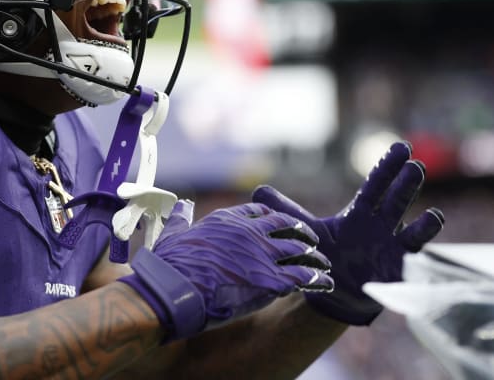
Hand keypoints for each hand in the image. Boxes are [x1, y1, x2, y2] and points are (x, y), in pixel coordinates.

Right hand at [119, 199, 333, 341]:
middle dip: (300, 231)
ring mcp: (261, 255)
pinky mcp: (270, 280)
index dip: (272, 216)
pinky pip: (302, 276)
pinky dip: (316, 279)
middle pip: (284, 225)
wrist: (173, 290)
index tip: (279, 221)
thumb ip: (182, 218)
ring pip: (298, 248)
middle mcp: (248, 233)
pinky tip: (324, 283)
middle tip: (310, 238)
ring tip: (323, 262)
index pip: (258, 211)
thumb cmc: (169, 266)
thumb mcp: (173, 234)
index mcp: (227, 221)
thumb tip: (182, 204)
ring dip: (313, 256)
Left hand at [252, 141, 444, 324]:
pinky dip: (423, 258)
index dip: (387, 168)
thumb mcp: (305, 232)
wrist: (335, 293)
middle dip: (406, 184)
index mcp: (361, 214)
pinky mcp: (398, 273)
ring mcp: (394, 250)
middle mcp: (382, 227)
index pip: (375, 186)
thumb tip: (256, 191)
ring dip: (424, 222)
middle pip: (396, 201)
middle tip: (415, 166)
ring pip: (414, 232)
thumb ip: (284, 211)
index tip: (401, 147)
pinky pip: (415, 264)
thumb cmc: (326, 255)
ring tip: (433, 217)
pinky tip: (429, 253)